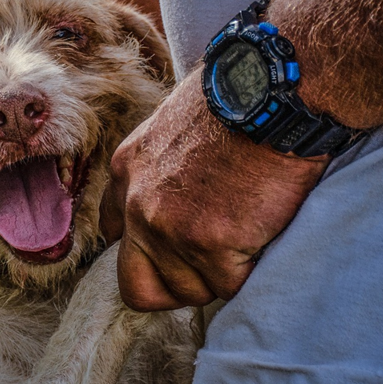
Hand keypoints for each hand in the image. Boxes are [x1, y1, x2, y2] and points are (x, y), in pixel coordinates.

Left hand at [101, 69, 327, 310]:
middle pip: (137, 286)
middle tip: (208, 270)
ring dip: (220, 277)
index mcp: (128, 171)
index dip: (145, 249)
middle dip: (172, 288)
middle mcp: (138, 206)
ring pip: (191, 291)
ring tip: (246, 239)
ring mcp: (170, 229)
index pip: (113, 233)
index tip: (171, 247)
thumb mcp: (175, 121)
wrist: (269, 92)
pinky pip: (230, 286)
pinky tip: (264, 236)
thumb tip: (181, 188)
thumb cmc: (234, 95)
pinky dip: (251, 271)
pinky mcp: (211, 246)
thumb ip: (164, 163)